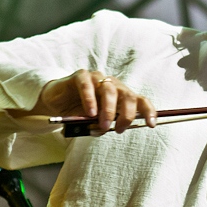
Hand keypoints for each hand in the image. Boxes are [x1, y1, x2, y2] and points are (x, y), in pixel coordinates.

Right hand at [37, 69, 156, 132]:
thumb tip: (106, 129)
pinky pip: (87, 85)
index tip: (151, 124)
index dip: (148, 111)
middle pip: (128, 96)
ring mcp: (96, 79)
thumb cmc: (79, 113)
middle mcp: (112, 85)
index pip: (139, 101)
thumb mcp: (94, 123)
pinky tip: (90, 112)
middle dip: (126, 114)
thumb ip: (102, 125)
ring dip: (109, 110)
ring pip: (110, 90)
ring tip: (103, 124)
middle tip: (119, 130)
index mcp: (120, 96)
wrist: (55, 103)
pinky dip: (90, 99)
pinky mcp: (80, 76)